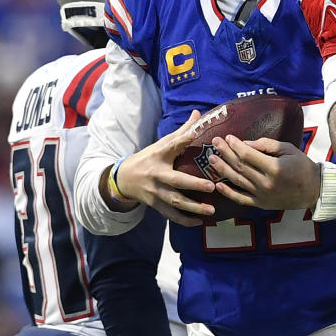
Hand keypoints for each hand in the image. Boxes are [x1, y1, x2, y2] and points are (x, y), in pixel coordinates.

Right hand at [112, 110, 219, 225]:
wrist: (124, 179)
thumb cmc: (149, 158)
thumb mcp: (162, 144)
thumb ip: (182, 131)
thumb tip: (199, 113)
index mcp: (158, 156)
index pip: (170, 146)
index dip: (181, 139)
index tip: (194, 134)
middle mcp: (157, 176)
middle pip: (175, 181)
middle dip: (193, 185)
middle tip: (212, 187)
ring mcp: (156, 193)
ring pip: (175, 203)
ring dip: (193, 208)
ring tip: (211, 211)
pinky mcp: (156, 205)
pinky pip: (171, 216)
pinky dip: (185, 221)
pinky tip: (199, 222)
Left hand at [202, 135, 320, 210]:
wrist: (313, 190)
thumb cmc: (302, 166)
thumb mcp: (289, 149)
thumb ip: (267, 145)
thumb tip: (246, 143)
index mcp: (274, 168)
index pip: (248, 155)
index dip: (235, 145)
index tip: (227, 137)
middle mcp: (266, 183)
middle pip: (240, 166)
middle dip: (225, 153)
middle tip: (214, 143)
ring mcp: (262, 195)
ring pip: (237, 181)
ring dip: (222, 169)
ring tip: (211, 159)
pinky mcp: (261, 204)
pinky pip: (241, 199)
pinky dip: (228, 193)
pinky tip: (218, 185)